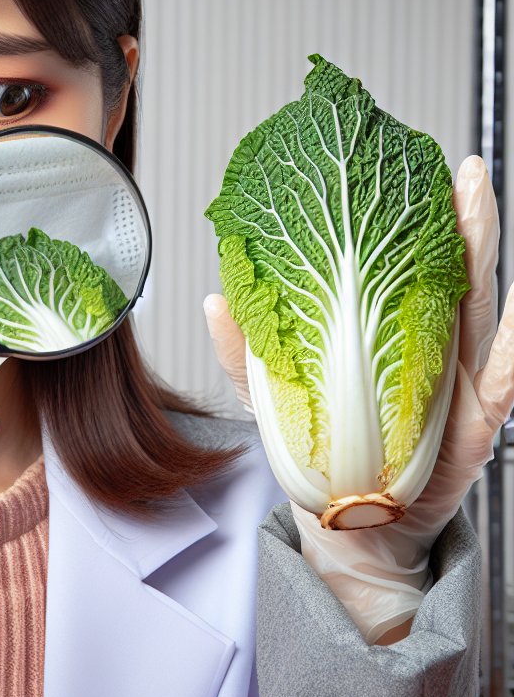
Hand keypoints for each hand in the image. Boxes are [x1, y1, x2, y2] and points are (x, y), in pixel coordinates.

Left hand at [204, 155, 513, 640]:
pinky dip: (513, 350)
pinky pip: (499, 382)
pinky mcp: (472, 428)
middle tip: (461, 172)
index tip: (398, 168)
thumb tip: (213, 300)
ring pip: (480, 313)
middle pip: (449, 276)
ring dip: (485, 260)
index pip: (397, 269)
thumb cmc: (321, 458)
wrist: (351, 528)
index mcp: (383, 340)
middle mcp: (427, 354)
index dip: (403, 219)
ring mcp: (455, 388)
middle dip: (460, 221)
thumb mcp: (273, 403)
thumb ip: (249, 356)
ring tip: (481, 210)